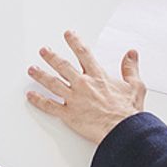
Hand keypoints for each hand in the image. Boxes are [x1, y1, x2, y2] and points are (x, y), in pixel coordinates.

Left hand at [26, 31, 145, 143]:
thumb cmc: (128, 112)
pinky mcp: (69, 114)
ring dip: (40, 75)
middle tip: (43, 51)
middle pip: (62, 66)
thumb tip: (131, 54)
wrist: (123, 131)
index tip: (68, 35)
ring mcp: (74, 99)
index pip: (83, 53)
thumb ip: (130, 68)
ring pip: (52, 83)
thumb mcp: (135, 86)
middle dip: (51, 57)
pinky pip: (50, 106)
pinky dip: (38, 101)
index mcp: (97, 76)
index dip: (74, 42)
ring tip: (32, 69)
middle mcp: (83, 84)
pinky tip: (31, 96)